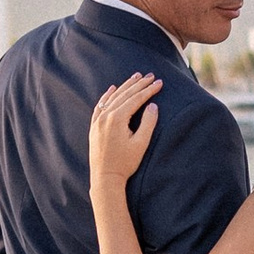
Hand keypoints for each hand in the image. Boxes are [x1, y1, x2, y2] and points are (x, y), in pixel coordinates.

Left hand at [89, 72, 161, 192]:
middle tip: (151, 75)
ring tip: (136, 77)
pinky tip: (112, 89)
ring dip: (125, 86)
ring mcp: (98, 120)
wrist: (105, 177)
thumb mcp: (141, 144)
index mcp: (117, 118)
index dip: (149, 90)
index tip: (159, 82)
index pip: (136, 99)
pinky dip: (107, 96)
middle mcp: (106, 116)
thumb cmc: (125, 163)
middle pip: (125, 94)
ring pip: (113, 97)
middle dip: (139, 84)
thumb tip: (153, 106)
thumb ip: (148, 123)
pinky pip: (100, 106)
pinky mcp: (94, 126)